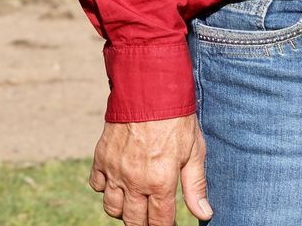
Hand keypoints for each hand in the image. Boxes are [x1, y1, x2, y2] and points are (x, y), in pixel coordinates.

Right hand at [88, 116, 212, 223]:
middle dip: (144, 223)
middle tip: (152, 215)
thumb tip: (204, 214)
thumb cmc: (177, 119)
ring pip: (112, 208)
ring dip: (124, 210)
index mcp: (160, 181)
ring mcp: (115, 170)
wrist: (150, 89)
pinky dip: (105, 189)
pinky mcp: (101, 158)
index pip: (159, 222)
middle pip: (133, 220)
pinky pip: (97, 186)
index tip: (168, 224)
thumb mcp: (194, 151)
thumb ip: (196, 186)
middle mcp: (134, 180)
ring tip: (136, 201)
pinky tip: (118, 182)